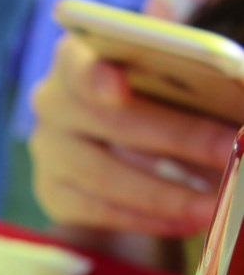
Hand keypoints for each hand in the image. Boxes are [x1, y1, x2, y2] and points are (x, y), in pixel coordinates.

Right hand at [29, 32, 236, 236]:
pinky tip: (186, 221)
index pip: (78, 63)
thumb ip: (177, 57)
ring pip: (105, 177)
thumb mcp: (161, 70)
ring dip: (167, 193)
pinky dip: (148, 219)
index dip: (95, 76)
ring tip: (215, 202)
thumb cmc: (147, 95)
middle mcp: (52, 104)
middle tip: (230, 150)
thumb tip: (197, 53)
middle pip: (111, 123)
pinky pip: (100, 212)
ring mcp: (49, 152)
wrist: (110, 143)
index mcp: (75, 58)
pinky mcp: (54, 193)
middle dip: (179, 138)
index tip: (118, 89)